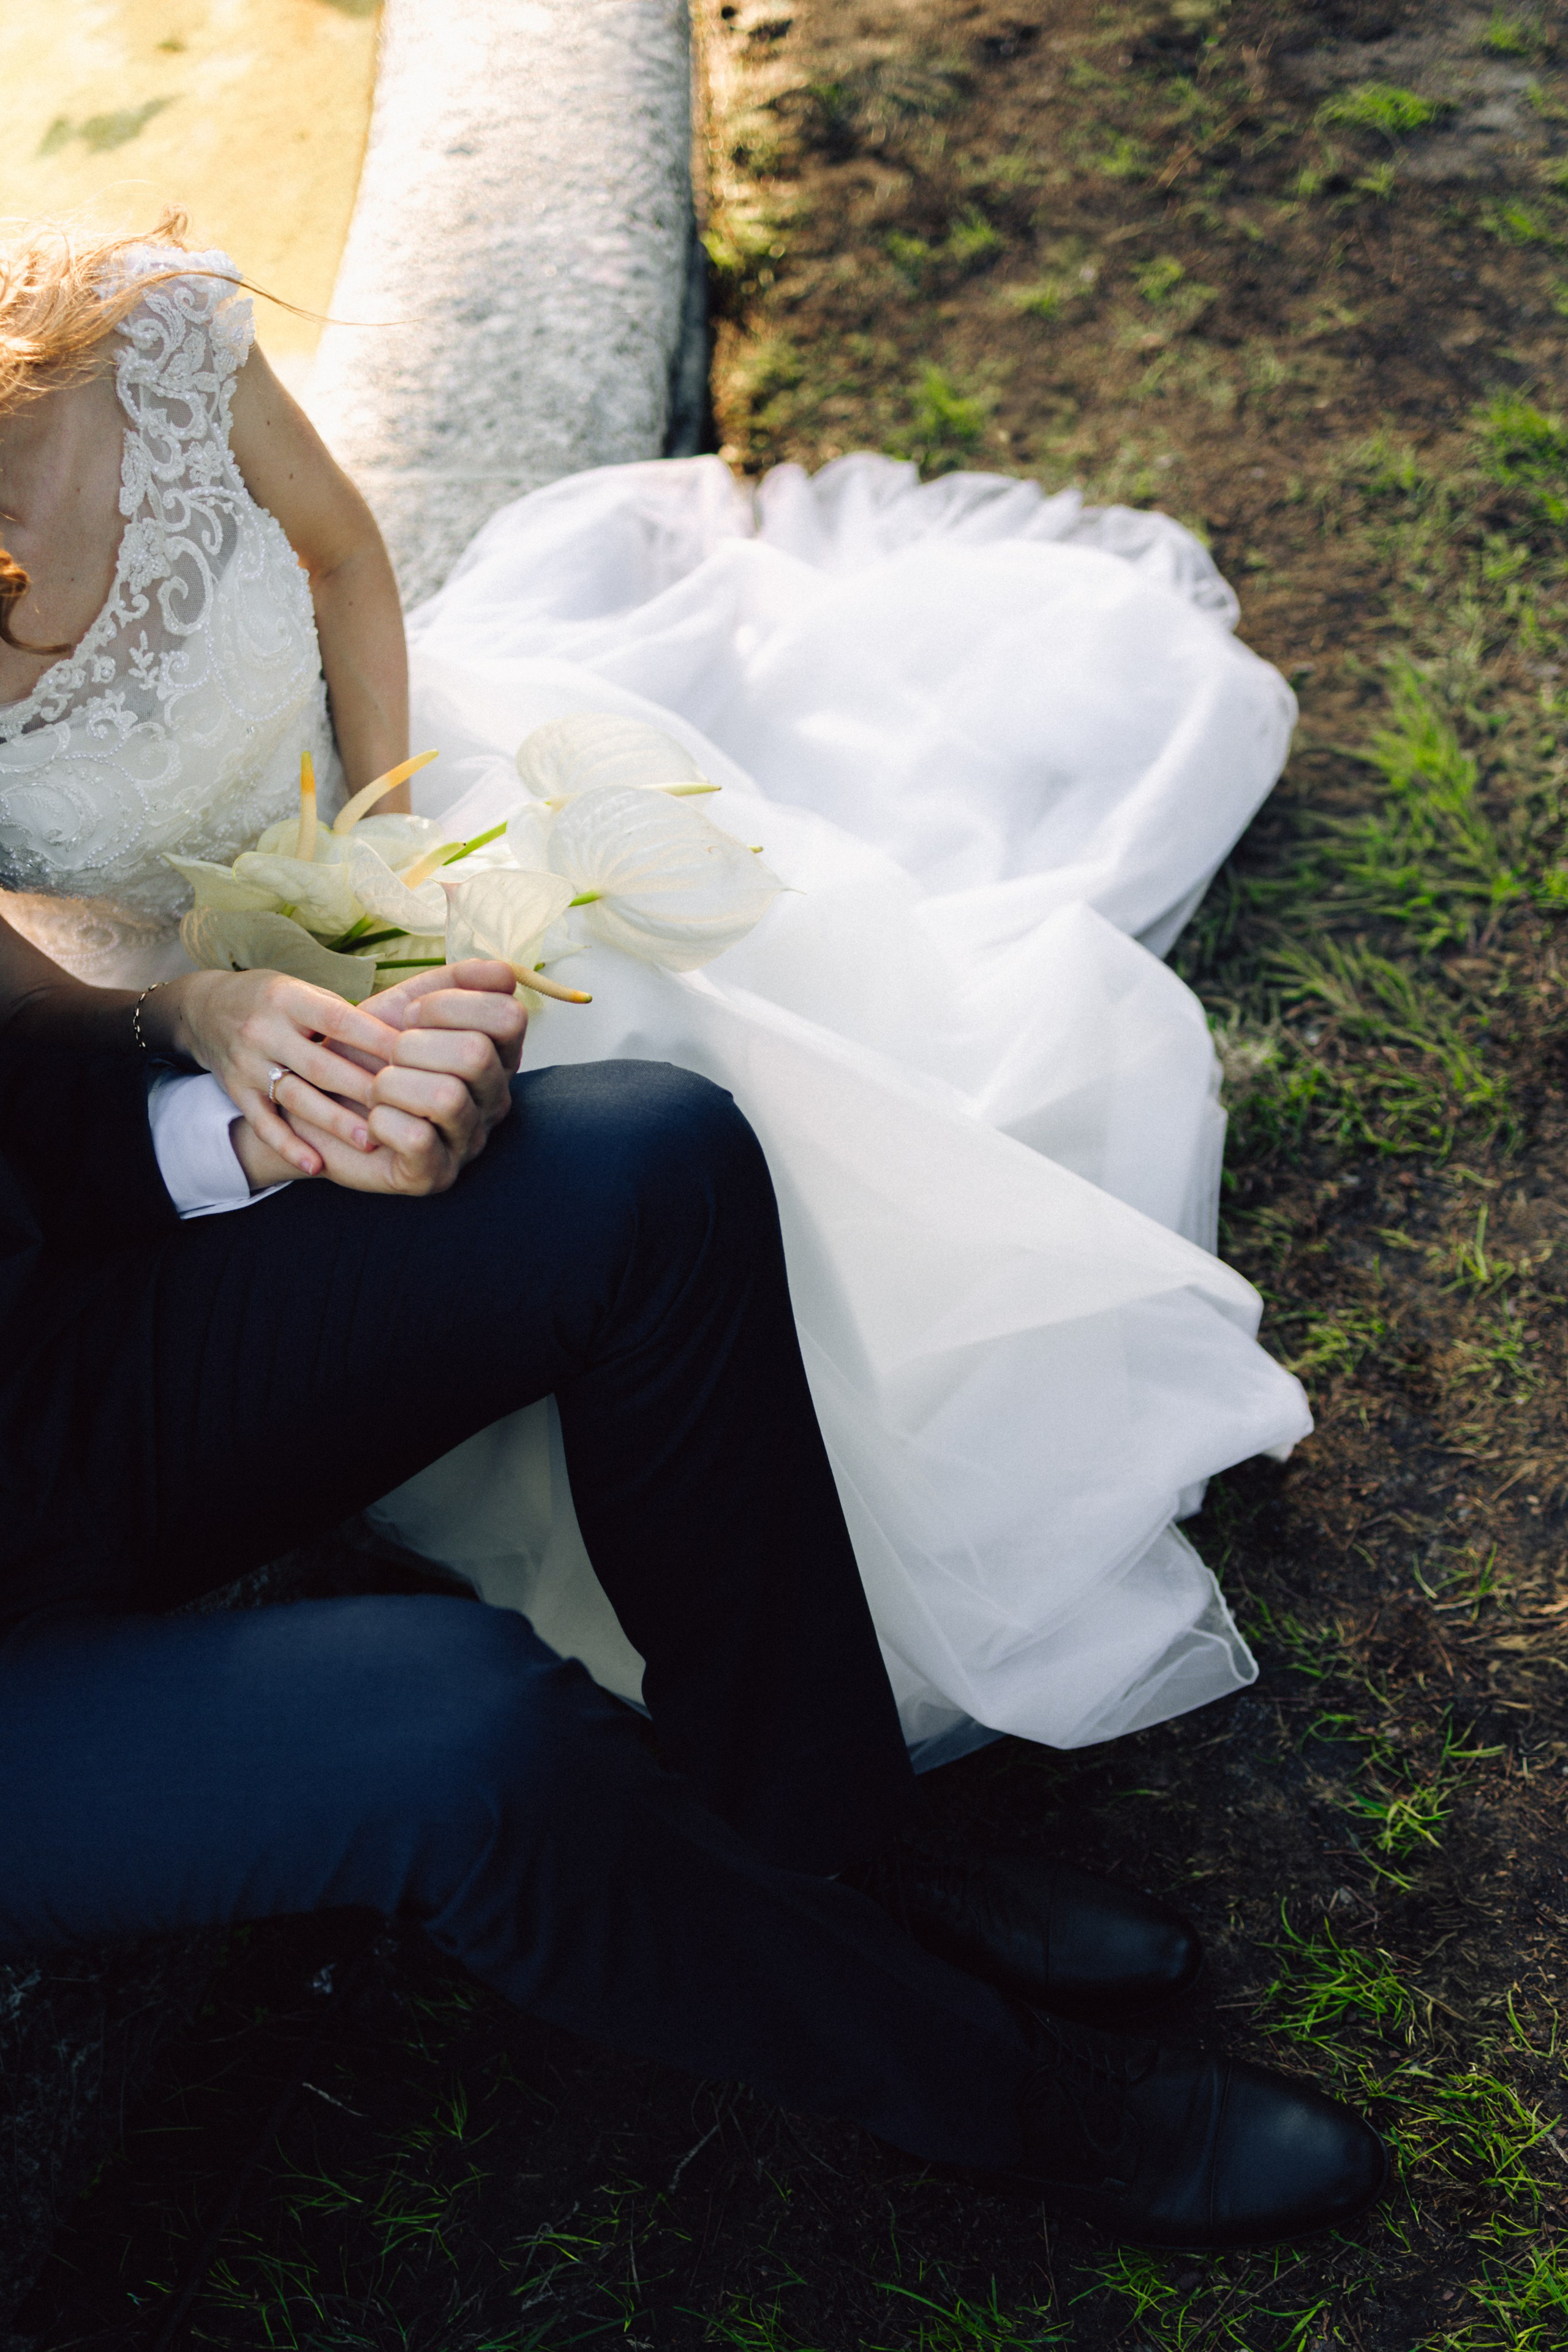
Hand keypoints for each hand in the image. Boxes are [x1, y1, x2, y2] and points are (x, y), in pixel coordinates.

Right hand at [227, 960, 526, 1197]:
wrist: (209, 1010)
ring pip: (295, 1094)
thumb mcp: (314, 992)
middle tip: (408, 1107)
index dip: (378, 1040)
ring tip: (371, 1138)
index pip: (340, 1018)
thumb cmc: (282, 1002)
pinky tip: (318, 1165)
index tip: (416, 1058)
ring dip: (333, 1119)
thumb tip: (434, 1019)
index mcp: (292, 998)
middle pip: (321, 1062)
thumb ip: (363, 1011)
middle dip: (364, 1086)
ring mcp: (250, 1063)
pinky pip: (264, 1123)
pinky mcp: (237, 1091)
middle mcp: (268, 1028)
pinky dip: (289, 1145)